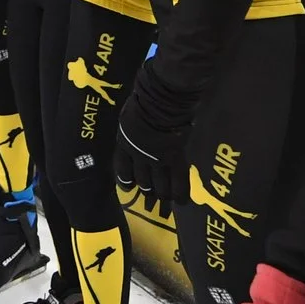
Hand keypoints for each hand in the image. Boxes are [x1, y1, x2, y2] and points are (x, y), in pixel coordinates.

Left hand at [113, 60, 194, 203]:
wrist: (160, 103)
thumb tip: (134, 125)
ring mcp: (157, 160)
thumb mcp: (129, 115)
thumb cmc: (143, 101)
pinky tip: (181, 202)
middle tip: (150, 197)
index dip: (126, 180)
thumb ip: (131, 126)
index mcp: (125, 144)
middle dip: (146, 190)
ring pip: (159, 184)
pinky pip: (178, 181)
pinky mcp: (175, 159)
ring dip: (162, 194)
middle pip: (142, 179)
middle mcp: (139, 156)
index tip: (129, 186)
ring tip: (164, 200)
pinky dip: (180, 193)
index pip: (123, 168)